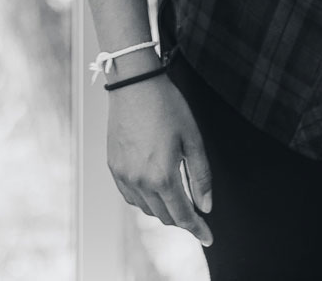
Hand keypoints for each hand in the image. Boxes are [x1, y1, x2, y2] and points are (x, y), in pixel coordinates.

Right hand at [106, 75, 212, 246]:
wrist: (135, 84)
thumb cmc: (168, 106)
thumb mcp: (193, 139)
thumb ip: (201, 177)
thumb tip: (206, 206)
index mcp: (163, 176)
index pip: (183, 216)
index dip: (198, 229)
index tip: (208, 237)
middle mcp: (140, 181)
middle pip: (164, 216)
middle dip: (182, 219)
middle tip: (196, 214)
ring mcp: (124, 175)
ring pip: (146, 209)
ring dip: (163, 210)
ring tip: (176, 198)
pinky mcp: (113, 167)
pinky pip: (130, 196)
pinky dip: (144, 200)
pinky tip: (154, 189)